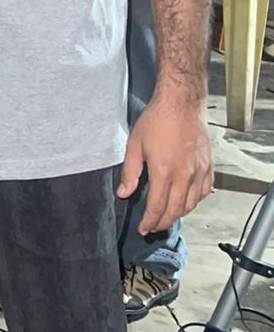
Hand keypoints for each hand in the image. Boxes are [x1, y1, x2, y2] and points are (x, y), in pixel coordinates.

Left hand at [117, 93, 212, 231]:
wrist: (181, 103)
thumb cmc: (157, 120)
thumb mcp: (135, 145)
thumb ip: (129, 172)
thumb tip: (123, 193)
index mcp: (164, 171)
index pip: (157, 207)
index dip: (149, 222)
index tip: (143, 228)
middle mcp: (184, 174)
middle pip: (175, 210)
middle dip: (163, 223)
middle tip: (153, 227)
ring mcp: (199, 170)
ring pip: (191, 203)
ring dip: (178, 214)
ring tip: (167, 216)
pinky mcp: (208, 165)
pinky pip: (205, 191)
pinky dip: (195, 201)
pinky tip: (186, 201)